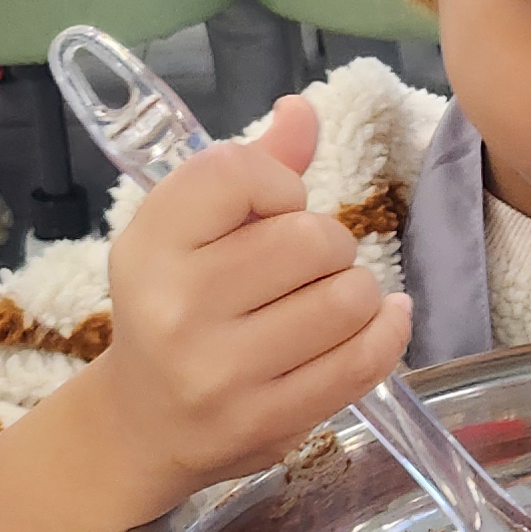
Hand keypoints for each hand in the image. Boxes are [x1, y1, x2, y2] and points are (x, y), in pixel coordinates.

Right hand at [95, 93, 412, 501]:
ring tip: (332, 299)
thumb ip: (249, 168)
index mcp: (150, 245)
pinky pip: (363, 360)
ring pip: (347, 298)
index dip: (279, 182)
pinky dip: (388, 330)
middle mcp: (179, 307)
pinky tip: (382, 319)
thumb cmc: (171, 309)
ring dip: (358, 290)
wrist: (142, 422)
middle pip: (311, 238)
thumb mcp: (186, 234)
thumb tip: (302, 109)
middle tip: (309, 265)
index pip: (240, 174)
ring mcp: (223, 371)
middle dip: (329, 243)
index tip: (274, 208)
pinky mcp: (268, 420)